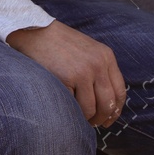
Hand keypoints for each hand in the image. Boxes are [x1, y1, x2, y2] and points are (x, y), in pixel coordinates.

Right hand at [6, 20, 125, 126]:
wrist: (34, 31)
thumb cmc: (59, 43)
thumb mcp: (87, 50)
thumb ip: (100, 70)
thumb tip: (107, 103)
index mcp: (106, 56)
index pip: (120, 92)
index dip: (115, 111)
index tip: (108, 120)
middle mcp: (98, 64)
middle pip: (108, 104)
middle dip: (100, 118)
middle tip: (92, 123)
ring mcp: (83, 72)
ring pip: (91, 109)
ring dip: (84, 117)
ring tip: (77, 116)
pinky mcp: (66, 78)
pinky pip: (73, 105)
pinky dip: (70, 109)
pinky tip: (65, 105)